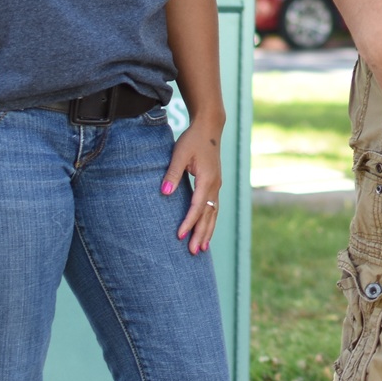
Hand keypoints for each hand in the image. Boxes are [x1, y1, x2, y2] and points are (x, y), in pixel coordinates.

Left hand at [164, 112, 224, 254]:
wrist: (209, 128)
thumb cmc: (192, 140)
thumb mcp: (179, 154)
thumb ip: (172, 174)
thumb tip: (164, 192)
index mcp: (207, 180)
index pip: (197, 207)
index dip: (188, 222)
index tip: (179, 236)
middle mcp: (215, 185)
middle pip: (208, 215)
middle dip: (201, 234)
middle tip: (193, 252)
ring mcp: (217, 186)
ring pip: (213, 214)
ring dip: (208, 231)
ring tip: (202, 249)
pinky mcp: (215, 184)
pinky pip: (214, 208)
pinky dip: (211, 222)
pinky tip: (206, 231)